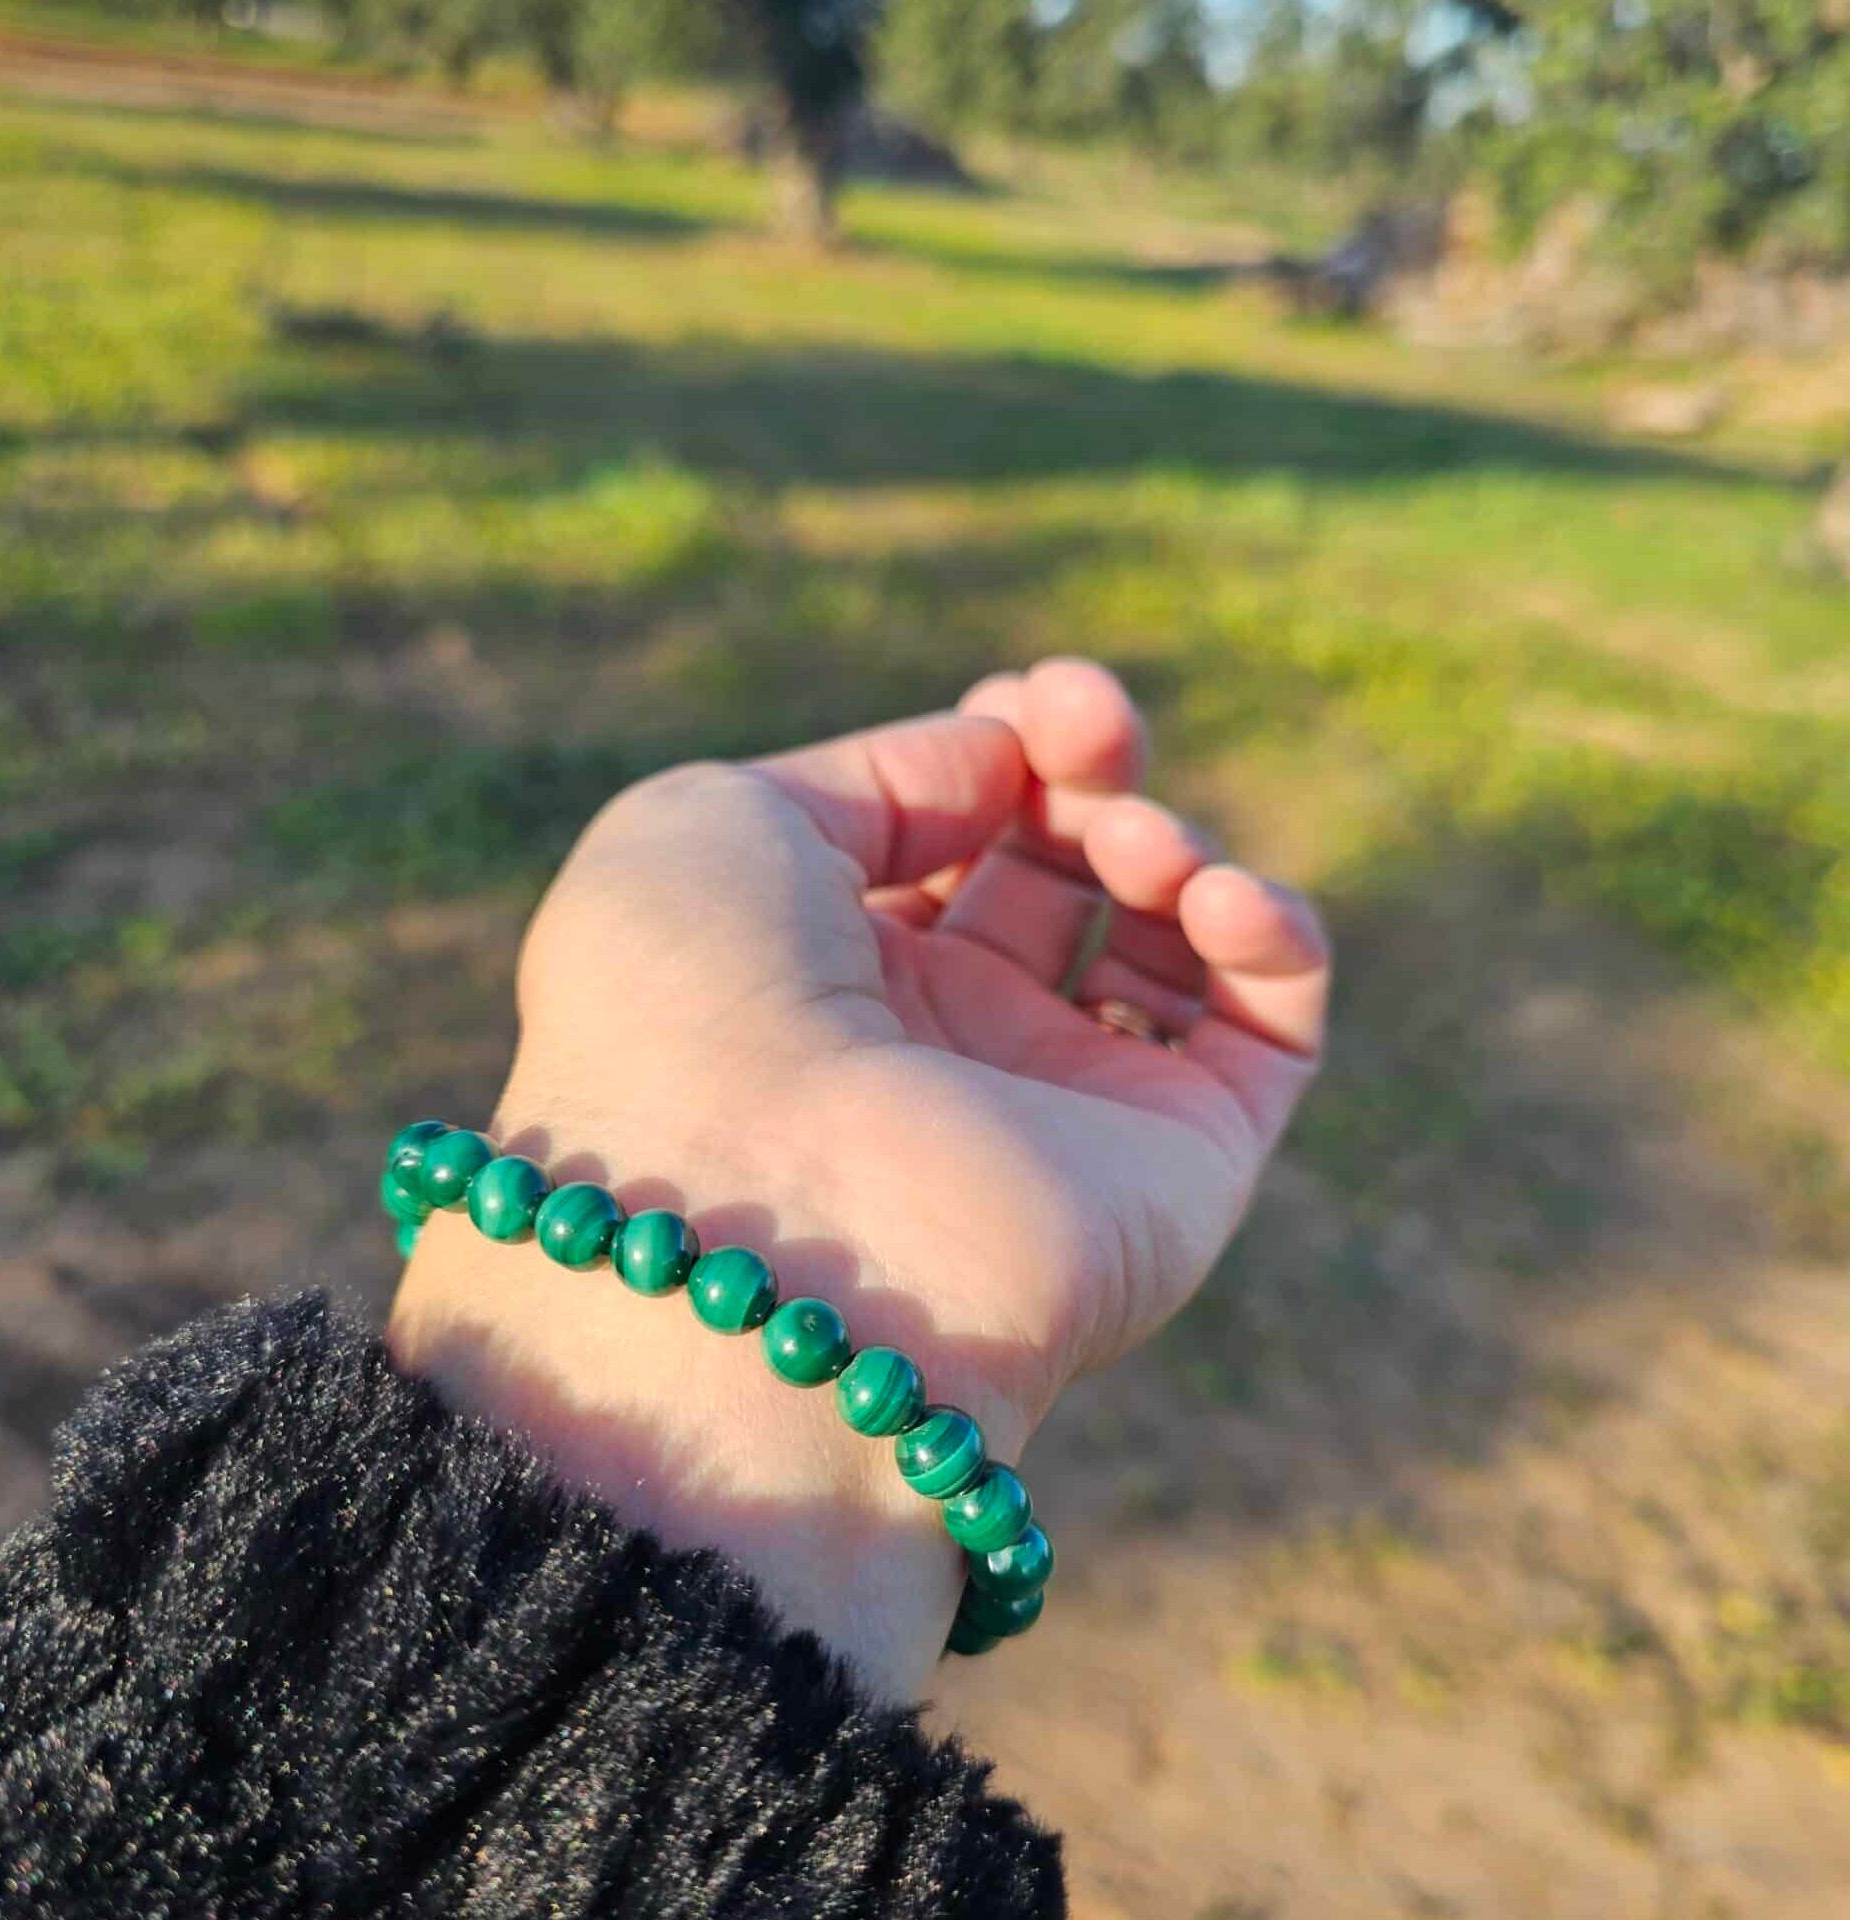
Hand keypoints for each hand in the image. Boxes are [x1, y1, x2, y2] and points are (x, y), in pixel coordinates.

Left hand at [390, 659, 1327, 1696]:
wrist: (747, 1223)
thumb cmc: (689, 1008)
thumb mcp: (721, 823)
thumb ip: (877, 772)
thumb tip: (1002, 760)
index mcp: (835, 963)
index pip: (962, 825)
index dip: (1010, 742)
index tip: (1025, 701)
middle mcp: (953, 1036)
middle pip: (1069, 863)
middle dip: (1092, 769)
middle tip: (1089, 728)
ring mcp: (1066, 1102)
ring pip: (1176, 935)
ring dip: (1170, 844)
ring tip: (1127, 843)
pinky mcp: (1178, 1165)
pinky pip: (1273, 1031)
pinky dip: (1274, 934)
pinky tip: (1211, 898)